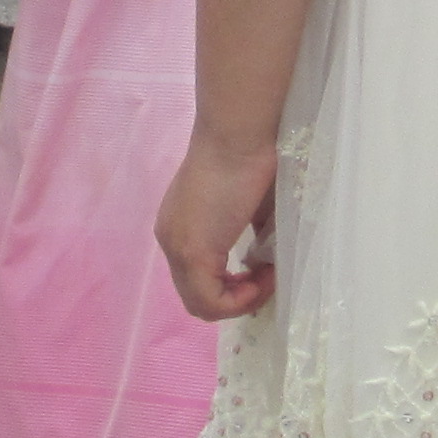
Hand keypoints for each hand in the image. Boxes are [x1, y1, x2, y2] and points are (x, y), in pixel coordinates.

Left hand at [156, 127, 282, 322]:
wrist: (239, 134)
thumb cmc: (249, 158)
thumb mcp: (249, 208)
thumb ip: (248, 236)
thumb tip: (265, 261)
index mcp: (179, 225)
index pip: (197, 278)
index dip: (232, 286)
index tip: (264, 268)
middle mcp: (170, 239)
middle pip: (196, 296)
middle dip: (236, 297)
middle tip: (267, 279)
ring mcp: (177, 247)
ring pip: (201, 304)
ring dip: (240, 301)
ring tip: (268, 278)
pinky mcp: (192, 253)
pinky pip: (212, 302)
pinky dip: (241, 300)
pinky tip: (264, 276)